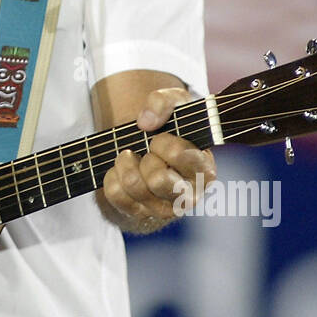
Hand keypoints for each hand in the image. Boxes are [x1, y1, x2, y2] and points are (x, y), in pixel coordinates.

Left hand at [101, 86, 216, 228]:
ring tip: (130, 156)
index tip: (160, 139)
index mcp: (204, 170)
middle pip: (157, 179)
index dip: (163, 142)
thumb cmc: (170, 129)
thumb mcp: (174, 104)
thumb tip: (145, 122)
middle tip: (148, 151)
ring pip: (133, 186)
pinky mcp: (140, 215)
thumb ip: (164, 101)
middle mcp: (189, 196)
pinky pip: (116, 195)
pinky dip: (112, 176)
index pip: (179, 155)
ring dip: (124, 163)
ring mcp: (164, 209)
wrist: (149, 151)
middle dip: (146, 158)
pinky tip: (121, 170)